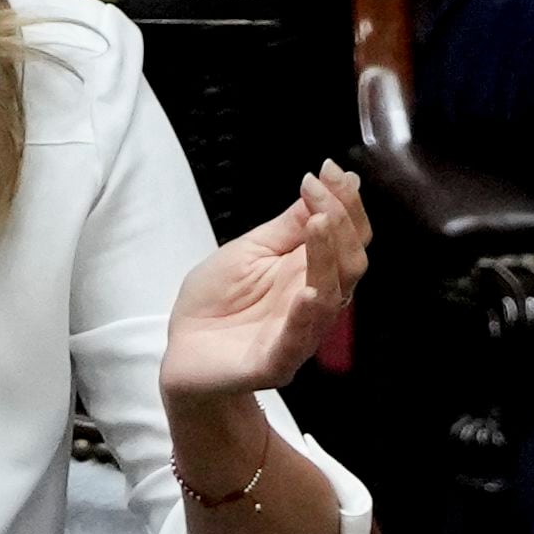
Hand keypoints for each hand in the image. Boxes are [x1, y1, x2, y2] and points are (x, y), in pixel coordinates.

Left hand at [160, 165, 371, 404]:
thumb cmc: (216, 299)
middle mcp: (315, 302)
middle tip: (319, 193)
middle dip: (341, 224)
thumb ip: (290, 224)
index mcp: (311, 272)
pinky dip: (305, 317)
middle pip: (351, 264)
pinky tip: (309, 293)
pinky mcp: (275, 364)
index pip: (349, 237)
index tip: (329, 170)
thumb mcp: (251, 248)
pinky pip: (297, 342)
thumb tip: (327, 181)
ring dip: (328, 258)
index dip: (346, 203)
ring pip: (331, 297)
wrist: (183, 347)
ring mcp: (299, 334)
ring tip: (318, 223)